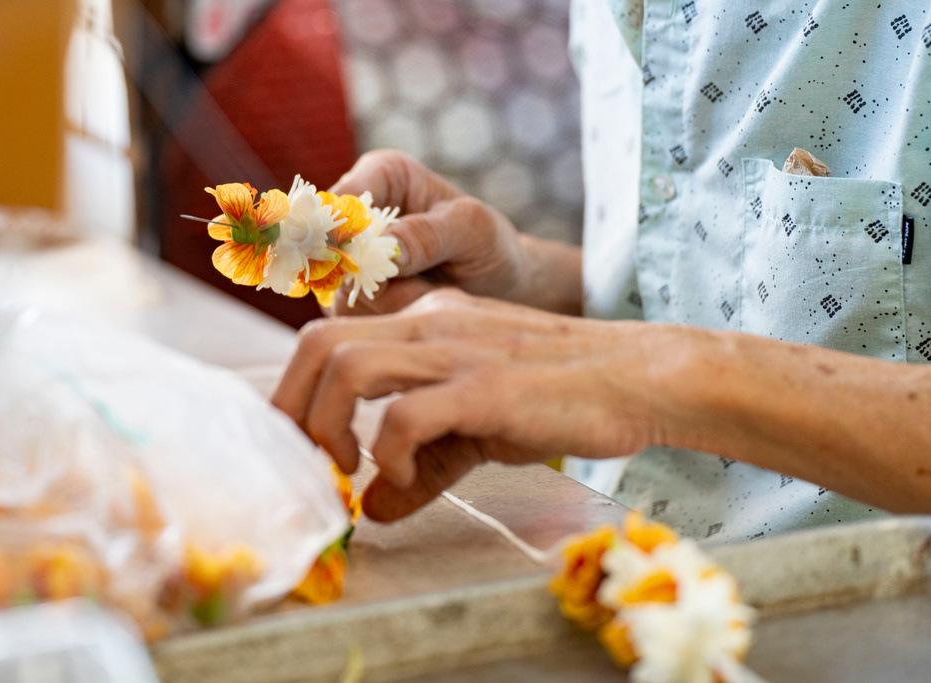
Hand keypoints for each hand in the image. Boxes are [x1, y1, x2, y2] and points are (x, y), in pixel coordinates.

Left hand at [273, 289, 689, 520]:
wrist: (637, 377)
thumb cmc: (560, 396)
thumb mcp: (477, 428)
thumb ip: (422, 464)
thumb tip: (372, 510)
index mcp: (424, 324)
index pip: (328, 339)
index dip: (297, 394)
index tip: (301, 447)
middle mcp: (430, 325)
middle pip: (319, 342)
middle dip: (292, 408)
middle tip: (308, 462)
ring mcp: (457, 350)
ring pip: (348, 365)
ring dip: (329, 426)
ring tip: (351, 469)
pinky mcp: (485, 386)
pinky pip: (405, 412)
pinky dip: (388, 450)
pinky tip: (406, 475)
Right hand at [327, 150, 582, 316]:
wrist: (497, 289)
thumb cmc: (488, 246)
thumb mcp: (474, 231)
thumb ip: (430, 234)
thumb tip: (386, 250)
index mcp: (381, 175)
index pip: (341, 199)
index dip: (344, 232)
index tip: (368, 263)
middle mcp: (354, 216)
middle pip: (329, 250)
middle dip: (373, 280)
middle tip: (422, 292)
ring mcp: (346, 260)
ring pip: (339, 291)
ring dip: (386, 307)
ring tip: (433, 302)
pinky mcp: (348, 299)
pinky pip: (350, 321)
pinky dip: (385, 325)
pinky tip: (418, 317)